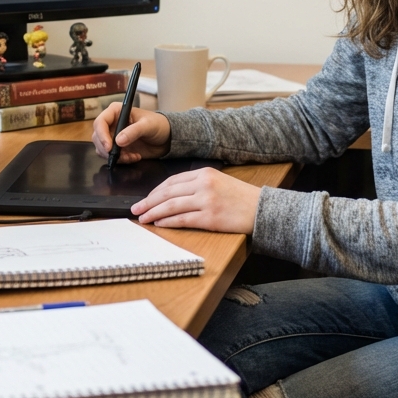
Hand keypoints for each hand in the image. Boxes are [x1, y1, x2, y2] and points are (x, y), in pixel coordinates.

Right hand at [91, 104, 170, 162]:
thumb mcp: (148, 125)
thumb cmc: (158, 124)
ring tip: (132, 156)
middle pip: (97, 137)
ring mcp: (113, 136)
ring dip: (115, 156)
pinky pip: (111, 156)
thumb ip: (134, 131)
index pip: (100, 122)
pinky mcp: (117, 148)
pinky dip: (121, 160)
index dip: (101, 135)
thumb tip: (118, 141)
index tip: (109, 147)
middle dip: (106, 149)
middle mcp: (112, 123)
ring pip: (102, 149)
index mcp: (116, 112)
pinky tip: (134, 157)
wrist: (166, 138)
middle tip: (120, 155)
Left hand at [131, 168, 259, 233]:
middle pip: (167, 192)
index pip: (172, 181)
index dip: (155, 191)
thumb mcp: (219, 182)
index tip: (146, 198)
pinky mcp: (210, 218)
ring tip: (142, 217)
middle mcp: (204, 185)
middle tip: (135, 208)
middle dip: (148, 201)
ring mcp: (207, 201)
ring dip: (153, 212)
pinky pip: (183, 220)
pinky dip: (168, 222)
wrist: (262, 209)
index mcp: (205, 173)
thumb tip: (173, 195)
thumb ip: (198, 185)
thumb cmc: (241, 198)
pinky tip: (159, 223)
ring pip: (171, 206)